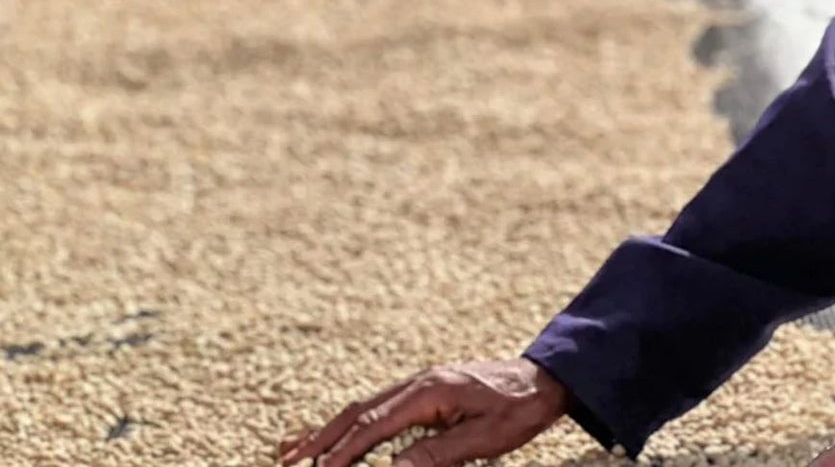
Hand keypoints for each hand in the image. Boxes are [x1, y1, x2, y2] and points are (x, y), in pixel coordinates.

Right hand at [279, 357, 567, 466]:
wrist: (544, 381)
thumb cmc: (518, 410)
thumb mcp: (482, 438)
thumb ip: (437, 454)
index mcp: (431, 390)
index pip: (374, 425)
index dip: (342, 451)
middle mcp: (419, 382)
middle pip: (359, 411)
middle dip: (321, 439)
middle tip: (286, 462)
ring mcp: (420, 385)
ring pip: (364, 408)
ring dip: (329, 431)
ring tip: (292, 451)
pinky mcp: (425, 393)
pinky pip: (379, 408)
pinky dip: (352, 424)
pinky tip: (337, 438)